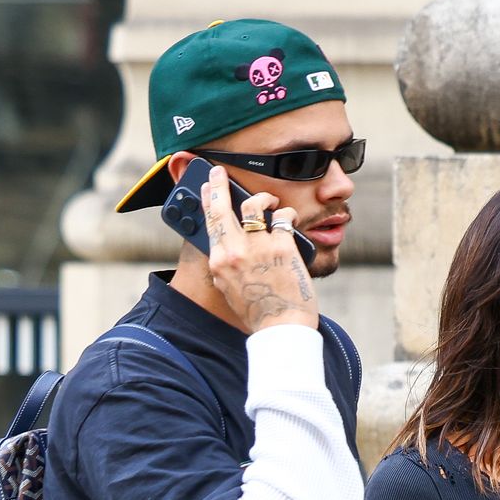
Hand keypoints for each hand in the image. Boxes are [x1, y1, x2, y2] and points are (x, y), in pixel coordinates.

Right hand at [201, 165, 318, 332]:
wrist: (281, 327)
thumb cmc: (259, 311)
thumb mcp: (230, 288)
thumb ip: (226, 265)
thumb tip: (229, 243)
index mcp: (218, 262)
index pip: (209, 222)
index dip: (208, 199)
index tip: (208, 185)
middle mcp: (234, 251)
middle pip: (223, 207)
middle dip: (220, 185)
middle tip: (219, 171)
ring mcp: (258, 247)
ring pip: (255, 205)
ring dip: (264, 199)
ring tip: (270, 201)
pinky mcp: (282, 246)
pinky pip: (284, 217)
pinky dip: (288, 214)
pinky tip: (291, 218)